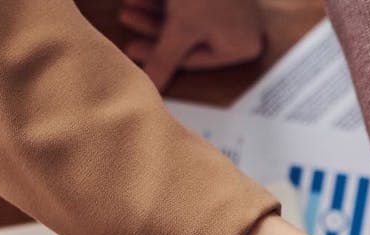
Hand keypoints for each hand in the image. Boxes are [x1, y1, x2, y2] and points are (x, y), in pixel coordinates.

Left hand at [119, 0, 265, 91]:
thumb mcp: (180, 28)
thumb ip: (163, 61)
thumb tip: (150, 90)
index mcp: (242, 46)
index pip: (193, 59)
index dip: (158, 54)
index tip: (130, 49)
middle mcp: (243, 30)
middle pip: (188, 37)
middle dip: (153, 26)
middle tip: (125, 17)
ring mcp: (235, 9)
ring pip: (186, 17)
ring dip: (155, 10)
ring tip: (130, 2)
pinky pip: (192, 3)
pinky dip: (168, 0)